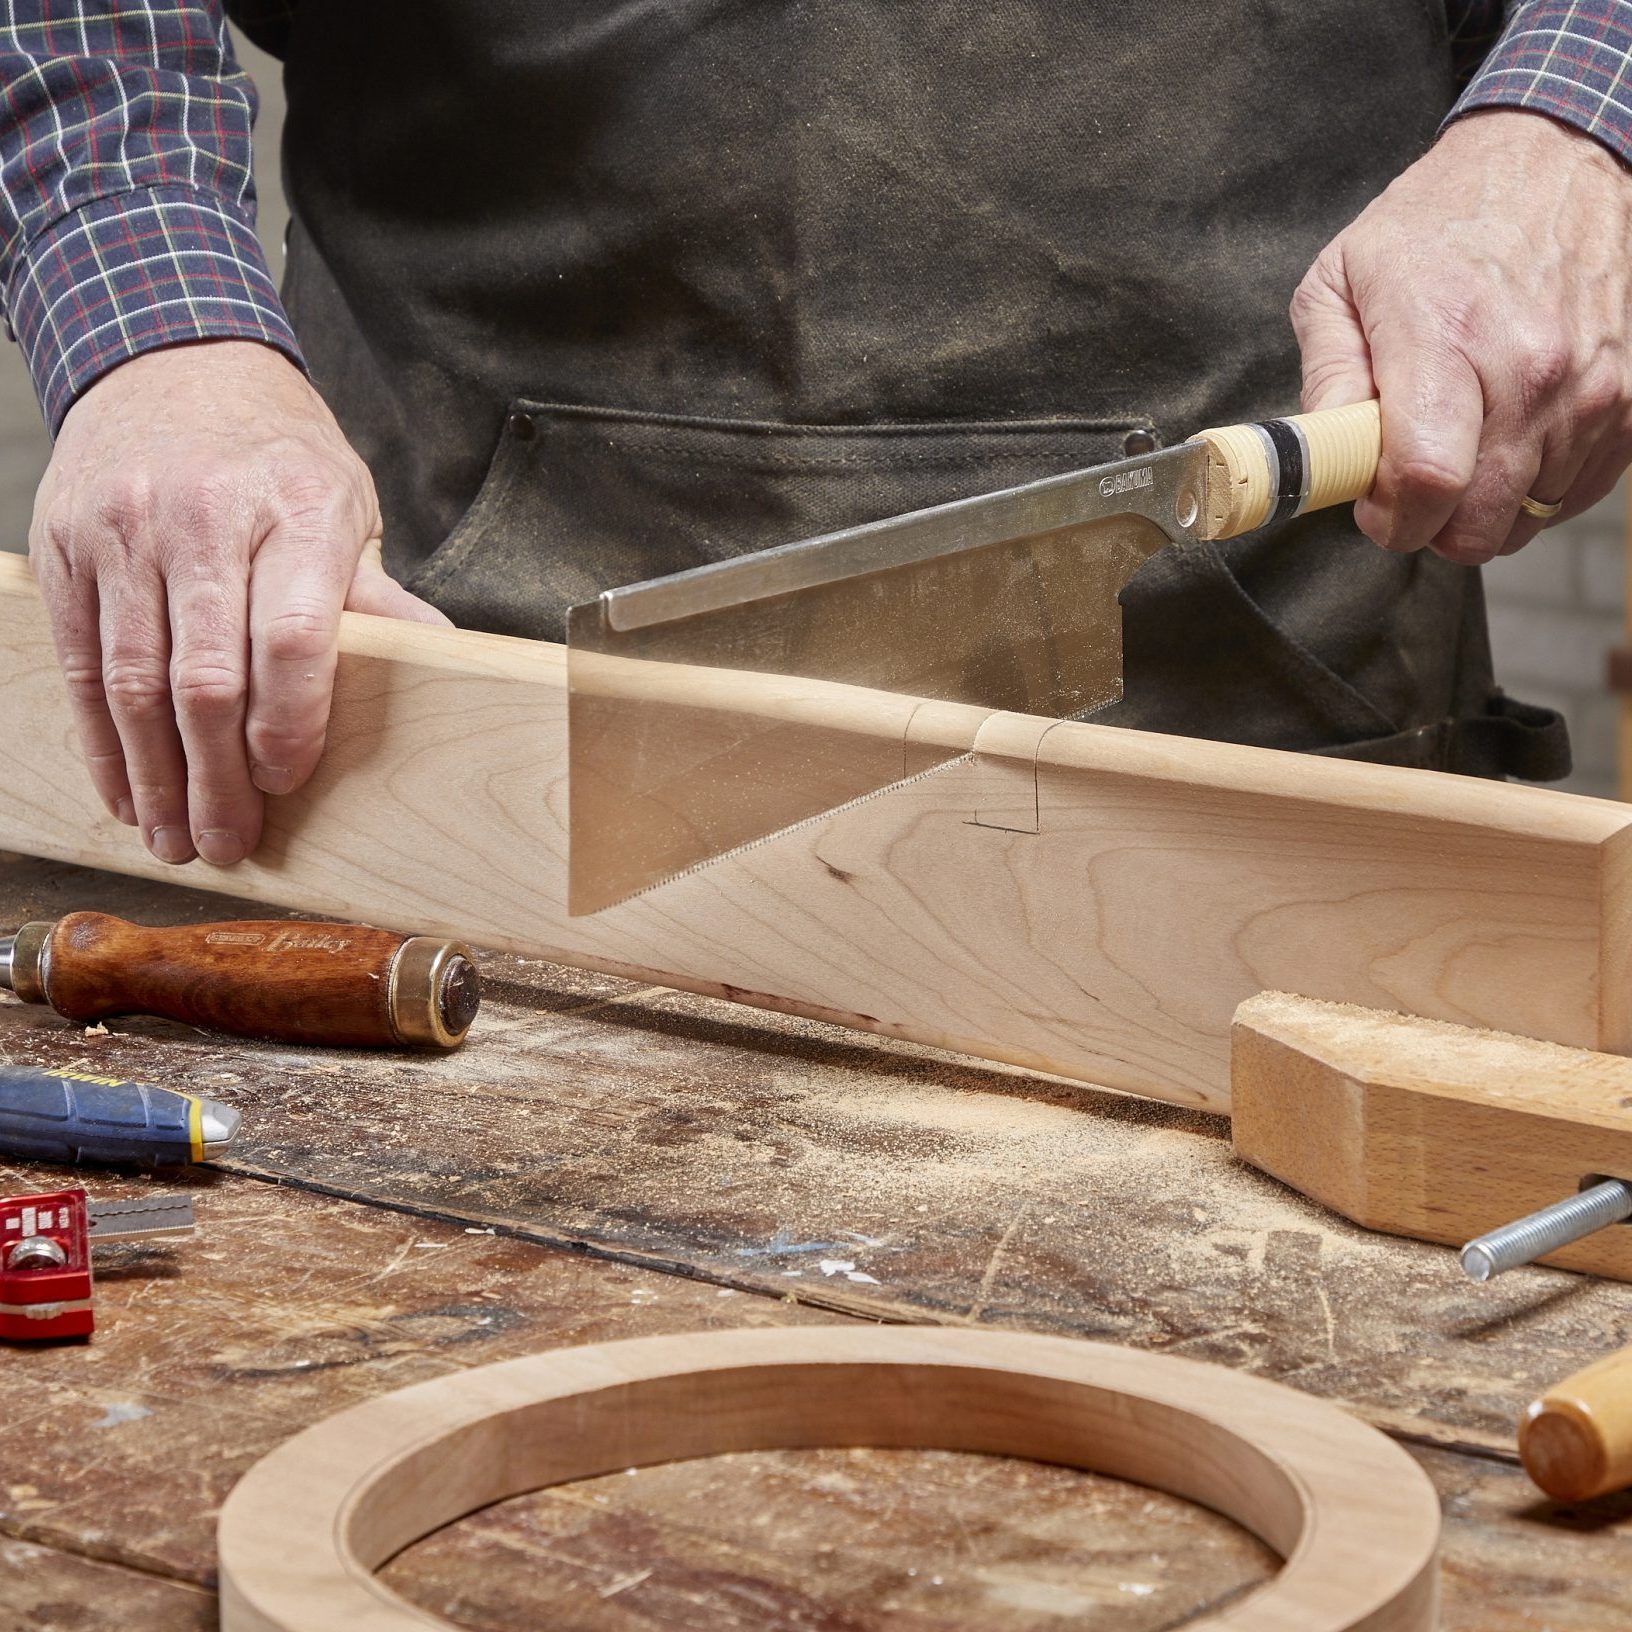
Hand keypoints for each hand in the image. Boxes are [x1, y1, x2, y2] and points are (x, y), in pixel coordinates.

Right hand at [29, 340, 448, 865]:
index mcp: (296, 509)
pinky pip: (78, 661)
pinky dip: (100, 738)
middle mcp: (203, 517)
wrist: (171, 360)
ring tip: (173, 837)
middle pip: (203, 675)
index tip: (286, 779)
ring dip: (152, 777)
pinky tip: (123, 788)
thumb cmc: (278, 453)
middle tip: (227, 842)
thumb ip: (376, 598)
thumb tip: (443, 666)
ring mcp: (125, 530)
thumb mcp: (346, 507)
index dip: (289, 721)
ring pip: (131, 680)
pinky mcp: (66, 545)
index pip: (292, 635)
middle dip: (215, 777)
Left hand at [1291, 109, 1631, 563]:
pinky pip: (1574, 495)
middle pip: (1478, 522)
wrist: (1553, 161)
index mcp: (1447, 335)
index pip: (1427, 480)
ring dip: (1484, 507)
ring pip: (1527, 520)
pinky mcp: (1631, 401)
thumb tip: (1324, 457)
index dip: (1390, 519)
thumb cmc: (1437, 223)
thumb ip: (1326, 379)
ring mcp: (1591, 387)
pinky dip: (1536, 489)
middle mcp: (1531, 367)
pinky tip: (1509, 441)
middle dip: (1431, 525)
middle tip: (1411, 479)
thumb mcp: (1340, 281)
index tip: (1373, 504)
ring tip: (1463, 442)